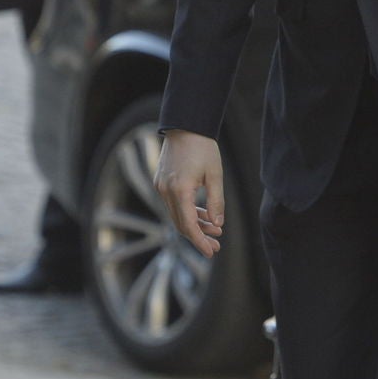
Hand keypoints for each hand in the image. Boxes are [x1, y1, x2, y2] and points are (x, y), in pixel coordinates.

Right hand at [154, 129, 224, 257]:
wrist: (185, 126)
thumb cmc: (203, 147)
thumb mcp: (216, 175)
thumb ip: (216, 202)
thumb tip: (217, 224)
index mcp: (180, 190)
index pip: (188, 225)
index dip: (200, 241)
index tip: (211, 252)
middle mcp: (166, 191)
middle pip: (180, 224)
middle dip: (198, 236)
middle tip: (216, 245)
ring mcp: (161, 186)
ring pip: (176, 214)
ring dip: (194, 224)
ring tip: (214, 230)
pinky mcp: (160, 182)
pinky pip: (173, 204)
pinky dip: (187, 212)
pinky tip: (202, 215)